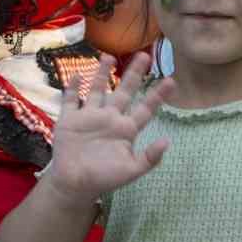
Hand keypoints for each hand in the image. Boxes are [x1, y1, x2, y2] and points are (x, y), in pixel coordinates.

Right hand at [41, 54, 173, 203]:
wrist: (74, 186)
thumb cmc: (104, 179)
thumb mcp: (131, 171)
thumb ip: (149, 158)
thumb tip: (167, 142)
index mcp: (126, 129)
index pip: (145, 109)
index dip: (157, 95)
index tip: (171, 80)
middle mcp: (110, 118)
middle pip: (124, 91)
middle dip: (134, 74)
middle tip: (144, 55)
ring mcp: (90, 117)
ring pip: (98, 89)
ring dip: (103, 73)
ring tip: (109, 56)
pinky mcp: (69, 120)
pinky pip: (71, 100)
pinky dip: (72, 87)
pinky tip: (77, 74)